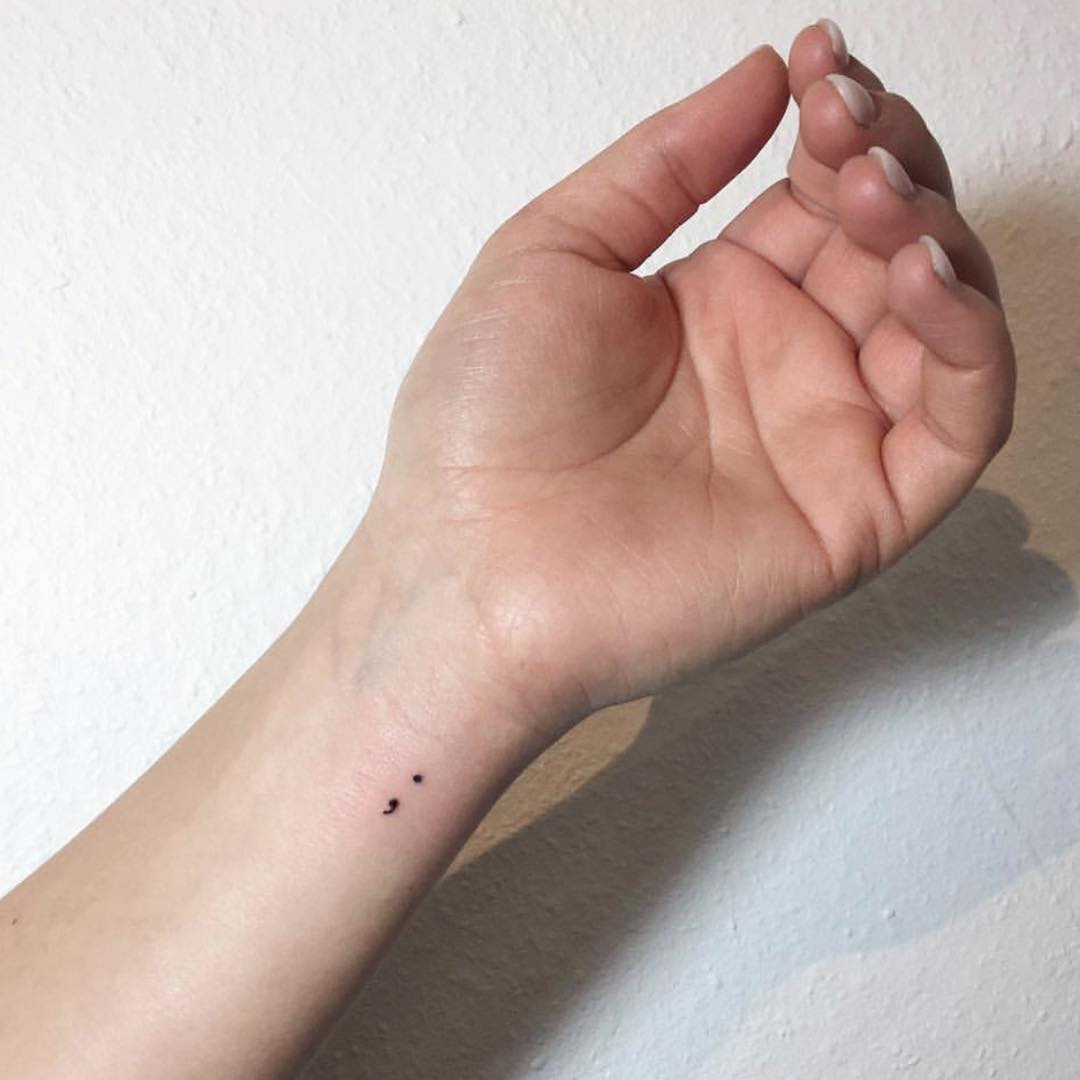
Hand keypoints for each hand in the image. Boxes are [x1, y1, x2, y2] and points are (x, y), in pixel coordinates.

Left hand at [357, 29, 1014, 732]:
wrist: (468, 570)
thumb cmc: (481, 427)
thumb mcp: (553, 251)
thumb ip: (663, 163)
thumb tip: (757, 76)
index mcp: (716, 304)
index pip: (823, 200)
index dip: (840, 128)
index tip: (819, 69)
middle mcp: (779, 366)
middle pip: (892, 248)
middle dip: (891, 167)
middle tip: (851, 127)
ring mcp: (821, 439)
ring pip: (943, 327)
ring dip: (937, 240)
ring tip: (874, 195)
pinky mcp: (853, 514)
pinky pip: (960, 426)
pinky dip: (971, 343)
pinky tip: (920, 276)